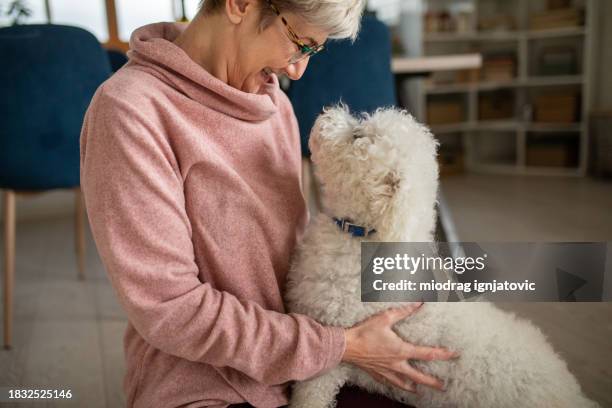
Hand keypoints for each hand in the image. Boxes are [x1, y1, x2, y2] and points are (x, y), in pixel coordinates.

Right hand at [341, 302, 458, 392]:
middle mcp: (396, 364)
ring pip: (404, 383)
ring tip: (421, 391)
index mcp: (401, 350)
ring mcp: (386, 371)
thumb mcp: (385, 318)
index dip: (442, 354)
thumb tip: (419, 302)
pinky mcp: (377, 373)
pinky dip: (396, 385)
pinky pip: (389, 382)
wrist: (346, 346)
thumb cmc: (365, 331)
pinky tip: (399, 386)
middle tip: (443, 386)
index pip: (427, 354)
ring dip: (415, 387)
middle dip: (432, 382)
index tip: (454, 354)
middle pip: (419, 376)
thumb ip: (404, 311)